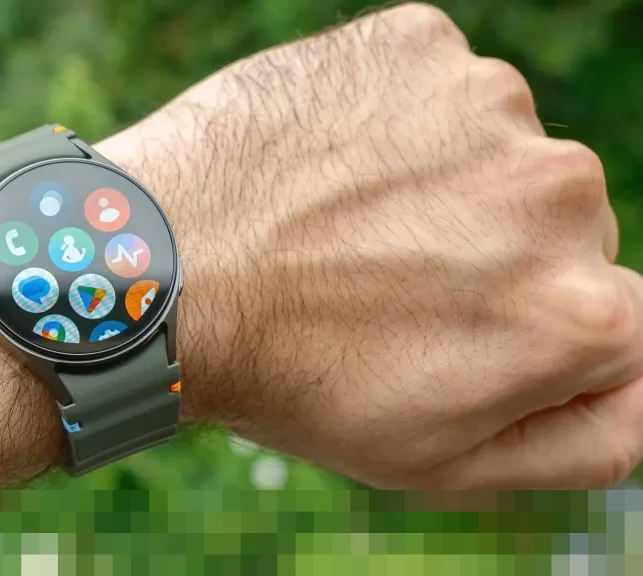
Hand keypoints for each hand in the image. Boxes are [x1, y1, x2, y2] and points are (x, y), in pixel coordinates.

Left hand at [98, 2, 642, 488]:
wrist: (155, 273)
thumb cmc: (289, 378)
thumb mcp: (439, 461)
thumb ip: (584, 440)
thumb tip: (639, 386)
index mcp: (579, 312)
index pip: (612, 321)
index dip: (522, 332)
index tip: (445, 329)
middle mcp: (559, 194)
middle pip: (559, 229)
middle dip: (487, 257)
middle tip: (377, 282)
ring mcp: (488, 103)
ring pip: (495, 154)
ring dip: (438, 185)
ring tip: (340, 225)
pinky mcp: (419, 43)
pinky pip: (434, 92)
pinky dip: (392, 124)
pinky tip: (325, 167)